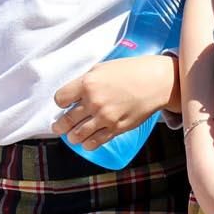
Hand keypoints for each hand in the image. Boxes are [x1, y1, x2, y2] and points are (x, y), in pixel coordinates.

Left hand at [52, 55, 173, 148]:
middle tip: (58, 127)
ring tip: (72, 135)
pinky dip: (87, 144)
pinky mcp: (116, 128)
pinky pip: (95, 142)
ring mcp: (105, 117)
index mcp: (87, 84)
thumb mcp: (101, 69)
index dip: (60, 102)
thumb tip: (72, 95)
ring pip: (77, 135)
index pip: (60, 99)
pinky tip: (87, 141)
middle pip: (66, 120)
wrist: (154, 82)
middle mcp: (94, 102)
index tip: (63, 103)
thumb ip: (85, 82)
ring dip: (72, 137)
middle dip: (60, 125)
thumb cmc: (129, 71)